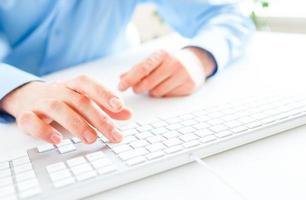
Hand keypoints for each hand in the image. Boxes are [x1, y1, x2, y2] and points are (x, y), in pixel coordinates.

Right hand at [0, 75, 131, 143]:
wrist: (27, 97)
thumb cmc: (62, 99)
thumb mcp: (84, 100)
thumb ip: (106, 107)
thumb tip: (129, 114)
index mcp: (72, 86)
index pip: (88, 84)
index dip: (104, 93)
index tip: (119, 106)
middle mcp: (57, 91)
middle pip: (79, 101)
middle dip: (98, 118)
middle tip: (114, 134)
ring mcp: (40, 102)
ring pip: (57, 108)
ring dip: (76, 124)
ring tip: (91, 139)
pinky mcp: (26, 116)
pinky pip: (31, 121)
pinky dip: (44, 130)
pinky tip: (58, 140)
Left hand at [118, 48, 214, 96]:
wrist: (196, 63)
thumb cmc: (170, 62)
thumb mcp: (155, 60)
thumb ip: (138, 69)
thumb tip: (121, 77)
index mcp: (162, 54)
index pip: (142, 68)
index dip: (130, 79)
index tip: (121, 87)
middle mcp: (173, 63)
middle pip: (148, 83)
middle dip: (138, 88)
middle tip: (137, 88)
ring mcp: (182, 75)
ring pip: (157, 92)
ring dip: (152, 91)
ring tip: (158, 83)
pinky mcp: (188, 86)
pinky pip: (168, 96)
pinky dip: (164, 93)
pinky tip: (169, 86)